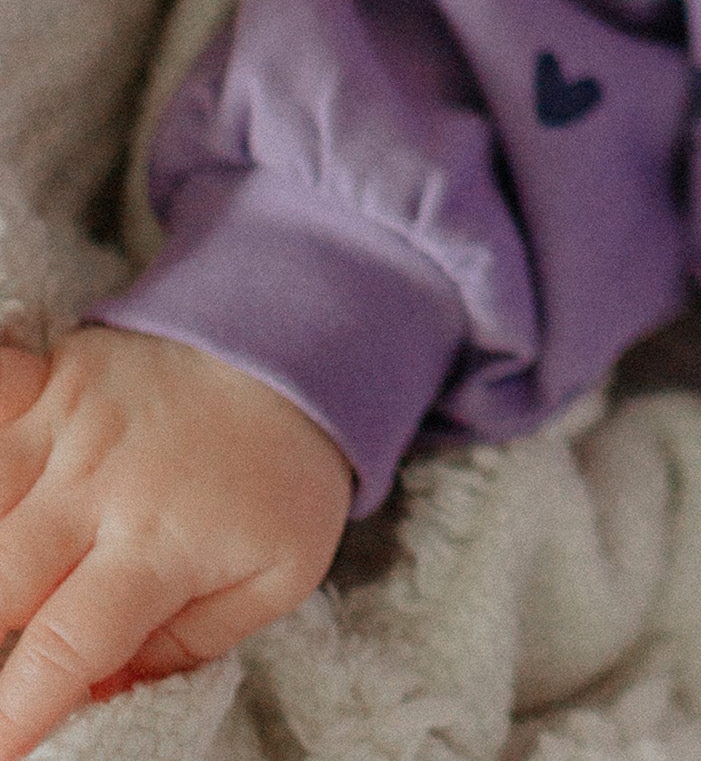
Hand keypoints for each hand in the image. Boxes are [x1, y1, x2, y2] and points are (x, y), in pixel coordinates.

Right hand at [0, 326, 352, 758]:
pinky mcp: (52, 378)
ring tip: (21, 557)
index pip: (67, 645)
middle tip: (31, 622)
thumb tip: (98, 694)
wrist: (305, 344)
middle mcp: (100, 489)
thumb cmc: (284, 471)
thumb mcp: (278, 575)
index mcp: (159, 546)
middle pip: (0, 585)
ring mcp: (68, 428)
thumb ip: (188, 646)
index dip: (16, 707)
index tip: (0, 745)